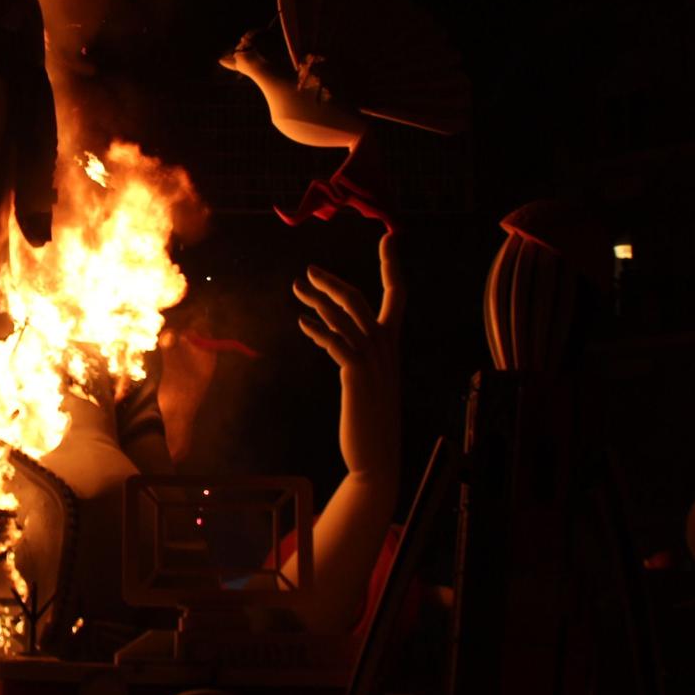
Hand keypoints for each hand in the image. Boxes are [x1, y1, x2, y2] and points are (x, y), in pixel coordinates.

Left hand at [293, 232, 403, 478]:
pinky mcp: (357, 376)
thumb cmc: (370, 418)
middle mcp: (385, 348)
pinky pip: (337, 344)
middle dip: (333, 282)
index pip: (397, 295)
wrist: (376, 456)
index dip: (393, 266)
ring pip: (344, 318)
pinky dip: (319, 331)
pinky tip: (302, 324)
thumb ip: (357, 352)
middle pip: (359, 300)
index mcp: (391, 344)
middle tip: (308, 271)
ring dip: (318, 301)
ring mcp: (373, 361)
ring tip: (297, 289)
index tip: (389, 238)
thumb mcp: (369, 378)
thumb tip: (336, 332)